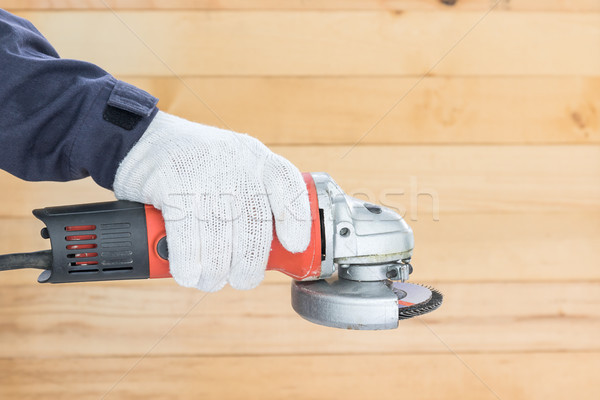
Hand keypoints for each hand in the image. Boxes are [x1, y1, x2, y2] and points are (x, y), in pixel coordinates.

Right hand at [113, 111, 310, 290]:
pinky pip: (186, 240)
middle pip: (254, 225)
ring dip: (216, 272)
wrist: (142, 140)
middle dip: (250, 264)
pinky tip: (189, 274)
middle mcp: (233, 163)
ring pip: (220, 240)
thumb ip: (256, 194)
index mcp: (255, 157)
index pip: (287, 183)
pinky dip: (188, 266)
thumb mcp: (235, 164)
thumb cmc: (196, 164)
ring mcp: (202, 174)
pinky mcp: (170, 186)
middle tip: (243, 279)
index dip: (296, 218)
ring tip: (212, 280)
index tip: (295, 246)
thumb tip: (277, 246)